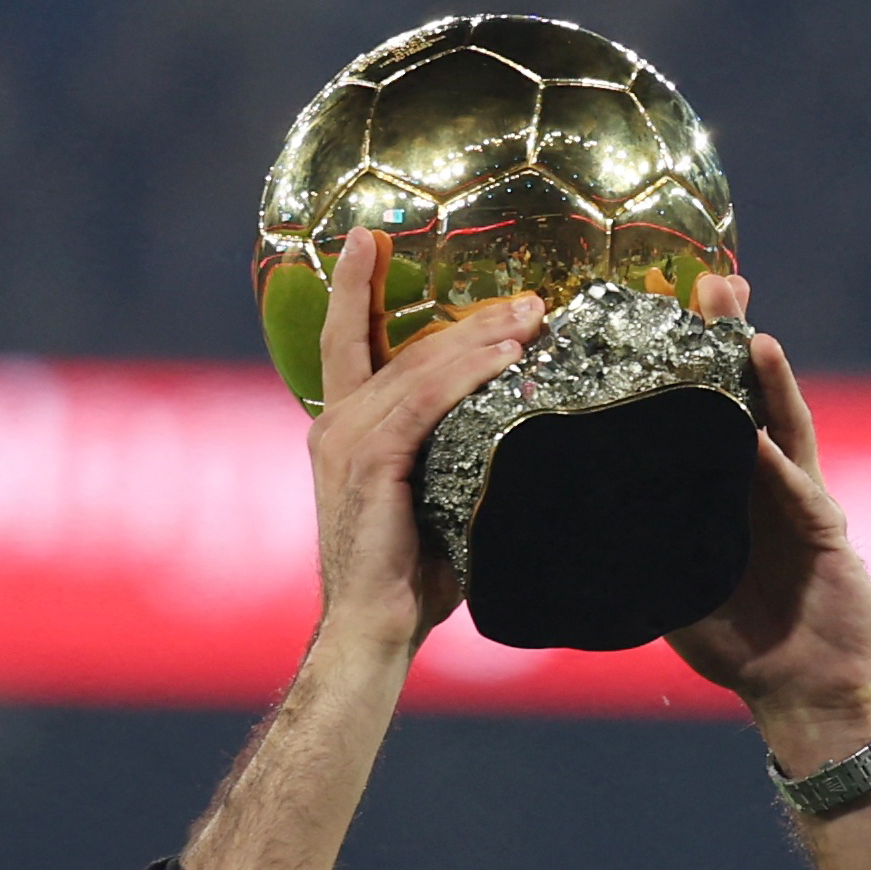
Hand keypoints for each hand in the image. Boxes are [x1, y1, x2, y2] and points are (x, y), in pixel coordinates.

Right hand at [305, 228, 546, 662]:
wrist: (373, 632)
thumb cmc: (410, 580)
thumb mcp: (435, 501)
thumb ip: (456, 457)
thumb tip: (522, 433)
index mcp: (343, 429)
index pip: (347, 341)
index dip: (355, 287)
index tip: (369, 237)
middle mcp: (336, 425)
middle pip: (399, 346)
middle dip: (464, 315)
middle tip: (526, 296)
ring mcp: (346, 441)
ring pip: (419, 368)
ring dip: (480, 338)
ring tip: (534, 317)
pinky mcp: (369, 461)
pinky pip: (424, 402)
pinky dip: (467, 375)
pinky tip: (508, 358)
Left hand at [665, 271, 870, 748]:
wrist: (800, 690)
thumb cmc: (736, 642)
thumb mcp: (668, 589)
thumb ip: (630, 553)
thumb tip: (555, 529)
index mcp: (720, 486)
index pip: (698, 410)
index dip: (681, 362)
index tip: (654, 310)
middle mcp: (760, 479)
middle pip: (742, 394)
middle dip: (727, 338)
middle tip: (709, 282)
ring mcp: (797, 496)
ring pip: (778, 421)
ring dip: (762, 372)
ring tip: (744, 325)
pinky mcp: (824, 526)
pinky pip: (797, 484)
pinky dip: (775, 452)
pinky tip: (758, 420)